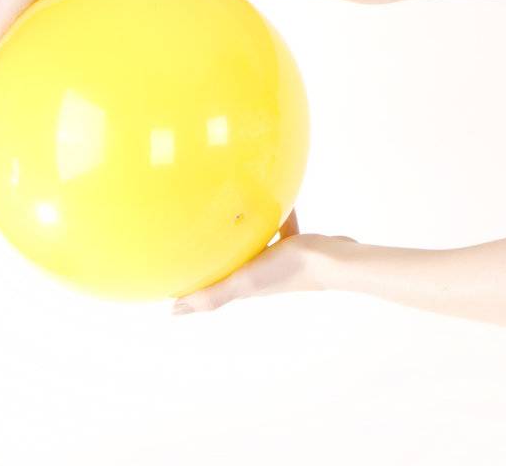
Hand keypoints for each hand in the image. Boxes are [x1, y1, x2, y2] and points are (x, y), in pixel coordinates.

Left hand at [170, 209, 353, 314]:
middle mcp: (258, 275)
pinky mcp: (298, 245)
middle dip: (214, 262)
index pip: (211, 292)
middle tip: (196, 249)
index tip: (172, 289)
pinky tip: (273, 194)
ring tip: (232, 218)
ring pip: (253, 247)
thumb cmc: (289, 269)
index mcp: (244, 285)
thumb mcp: (245, 281)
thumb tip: (174, 311)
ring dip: (243, 238)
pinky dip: (275, 215)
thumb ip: (214, 295)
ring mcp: (279, 259)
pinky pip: (279, 227)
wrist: (334, 259)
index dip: (192, 293)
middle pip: (230, 268)